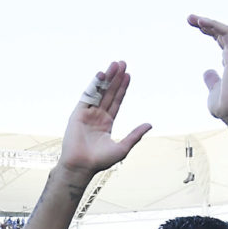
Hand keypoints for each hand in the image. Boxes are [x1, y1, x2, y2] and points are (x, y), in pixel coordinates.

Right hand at [59, 61, 150, 175]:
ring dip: (106, 78)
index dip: (122, 88)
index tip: (128, 75)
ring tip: (114, 65)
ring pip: (99, 91)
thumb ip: (135, 135)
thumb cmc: (100, 161)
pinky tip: (101, 74)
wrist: (81, 166)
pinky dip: (93, 85)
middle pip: (108, 93)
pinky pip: (87, 96)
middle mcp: (97, 116)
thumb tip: (149, 124)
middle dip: (116, 78)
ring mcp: (87, 114)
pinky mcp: (78, 114)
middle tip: (122, 63)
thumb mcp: (122, 147)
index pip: (116, 101)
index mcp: (106, 123)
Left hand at [189, 15, 227, 126]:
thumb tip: (207, 71)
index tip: (195, 26)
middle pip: (221, 34)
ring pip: (225, 31)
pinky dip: (215, 26)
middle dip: (206, 24)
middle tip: (190, 18)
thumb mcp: (213, 91)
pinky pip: (227, 34)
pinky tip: (202, 22)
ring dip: (209, 22)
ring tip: (193, 18)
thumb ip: (212, 80)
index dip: (209, 31)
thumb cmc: (226, 106)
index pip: (221, 41)